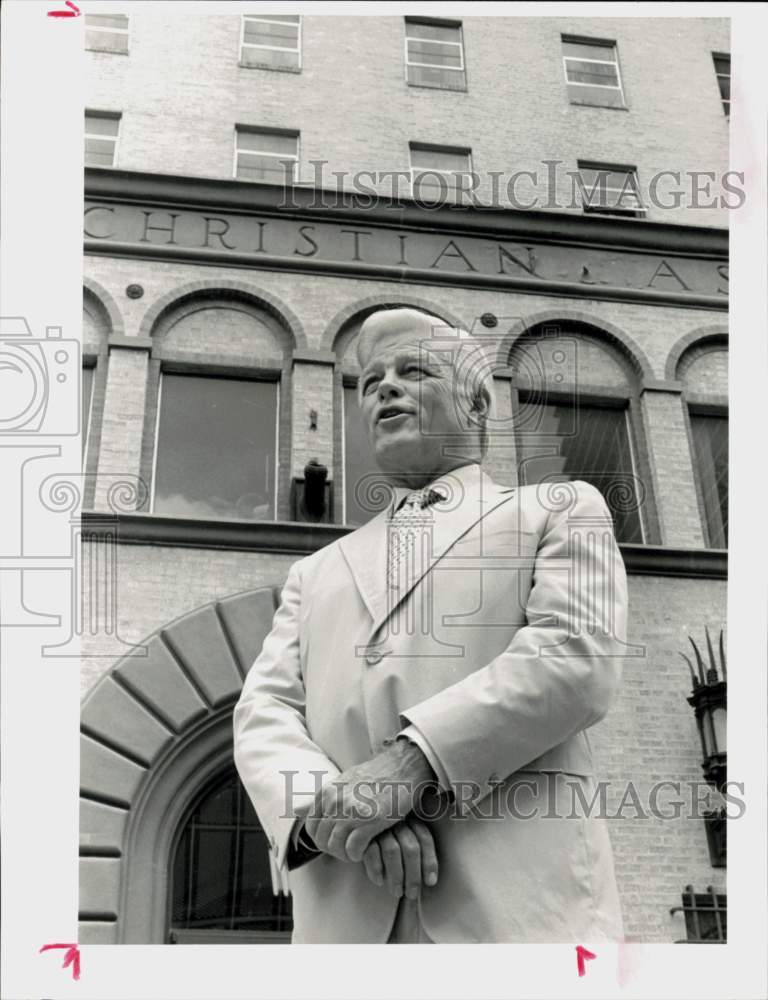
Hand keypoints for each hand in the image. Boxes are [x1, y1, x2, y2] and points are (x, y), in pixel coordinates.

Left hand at [304, 740, 435, 863]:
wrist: (403, 767)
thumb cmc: (378, 776)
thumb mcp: (345, 781)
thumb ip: (330, 797)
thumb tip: (307, 811)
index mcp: (328, 791)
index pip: (311, 827)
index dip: (321, 839)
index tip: (333, 842)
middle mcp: (335, 800)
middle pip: (321, 840)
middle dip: (333, 850)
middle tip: (347, 850)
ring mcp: (350, 810)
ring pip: (335, 847)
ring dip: (345, 854)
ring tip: (356, 851)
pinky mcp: (368, 820)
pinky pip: (352, 849)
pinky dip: (357, 854)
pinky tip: (365, 849)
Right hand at [362, 817, 438, 899]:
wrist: (348, 832)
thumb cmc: (382, 843)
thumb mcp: (400, 843)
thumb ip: (412, 855)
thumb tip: (430, 881)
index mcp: (408, 819)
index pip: (424, 838)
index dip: (430, 861)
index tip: (430, 882)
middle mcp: (394, 820)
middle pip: (411, 847)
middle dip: (413, 875)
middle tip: (412, 894)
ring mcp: (377, 825)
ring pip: (392, 851)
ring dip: (396, 876)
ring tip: (397, 893)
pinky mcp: (359, 833)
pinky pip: (371, 852)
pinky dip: (376, 869)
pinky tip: (379, 882)